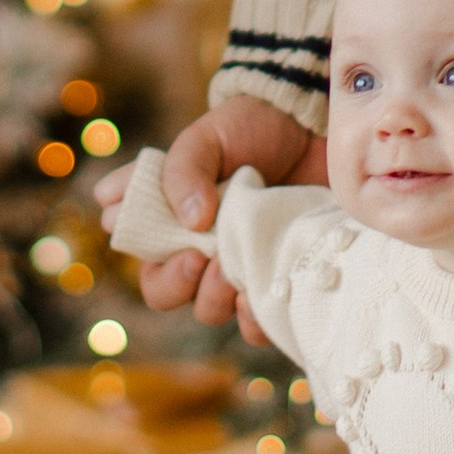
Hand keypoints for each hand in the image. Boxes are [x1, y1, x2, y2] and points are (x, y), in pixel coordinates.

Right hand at [123, 100, 327, 335]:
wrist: (311, 130)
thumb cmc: (249, 130)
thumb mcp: (207, 139)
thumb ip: (184, 171)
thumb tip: (191, 221)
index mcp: (170, 220)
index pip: (142, 257)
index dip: (151, 260)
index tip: (182, 243)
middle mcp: (197, 249)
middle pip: (167, 294)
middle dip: (179, 283)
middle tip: (203, 257)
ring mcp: (237, 267)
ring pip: (209, 310)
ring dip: (215, 298)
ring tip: (236, 268)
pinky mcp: (274, 279)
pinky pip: (258, 323)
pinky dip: (255, 319)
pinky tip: (265, 293)